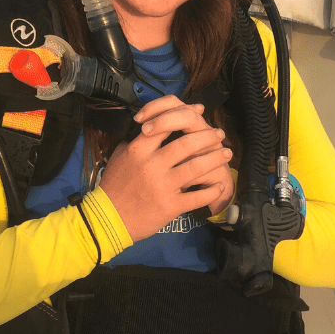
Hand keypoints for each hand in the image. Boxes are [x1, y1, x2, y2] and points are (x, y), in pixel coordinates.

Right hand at [98, 96, 233, 241]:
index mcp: (139, 150)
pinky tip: (219, 186)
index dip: (186, 117)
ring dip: (215, 159)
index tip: (199, 114)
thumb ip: (136, 141)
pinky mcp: (170, 206)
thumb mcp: (119, 157)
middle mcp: (152, 165)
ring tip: (226, 153)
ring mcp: (162, 186)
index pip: (166, 125)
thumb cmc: (114, 186)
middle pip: (187, 144)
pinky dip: (211, 191)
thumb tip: (153, 126)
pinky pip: (197, 196)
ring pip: (196, 168)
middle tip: (219, 134)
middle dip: (208, 137)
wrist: (108, 219)